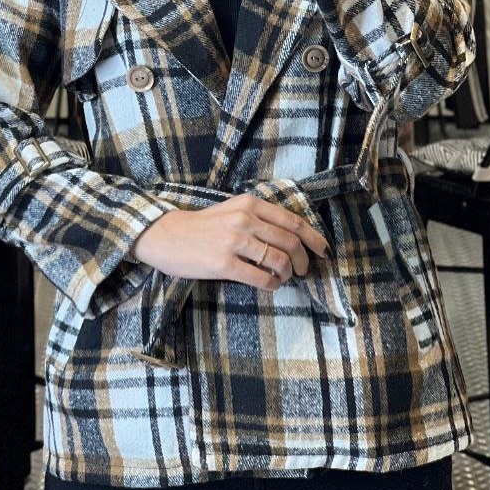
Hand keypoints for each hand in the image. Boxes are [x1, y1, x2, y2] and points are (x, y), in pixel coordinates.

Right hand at [131, 194, 330, 291]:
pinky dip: (272, 285)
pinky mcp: (224, 264)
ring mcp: (234, 241)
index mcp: (250, 204)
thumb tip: (292, 238)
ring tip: (282, 278)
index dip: (314, 238)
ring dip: (287, 274)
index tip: (323, 251)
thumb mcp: (233, 210)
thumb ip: (259, 218)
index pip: (293, 221)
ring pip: (279, 260)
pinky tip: (270, 286)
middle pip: (291, 242)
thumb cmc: (202, 226)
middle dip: (303, 260)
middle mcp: (245, 219)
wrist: (166, 236)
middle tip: (303, 271)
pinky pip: (261, 278)